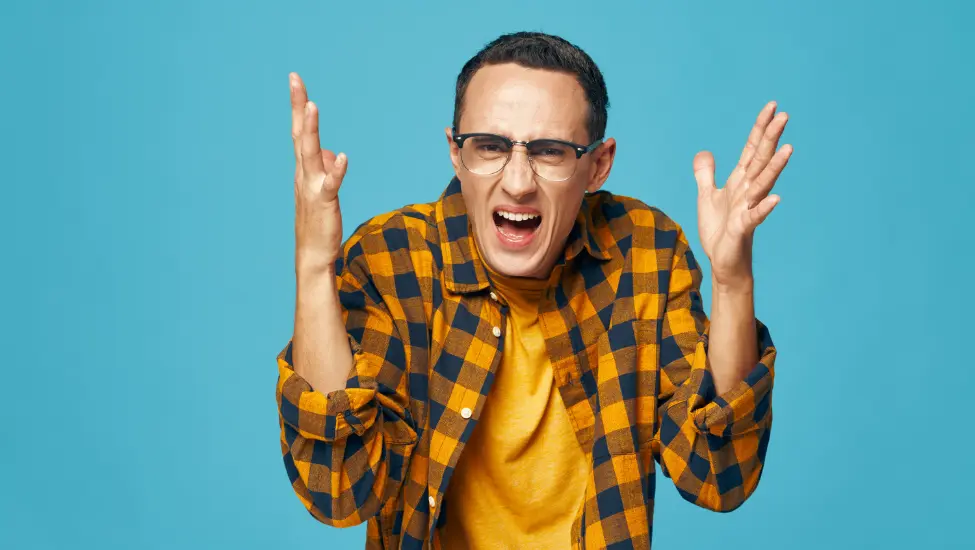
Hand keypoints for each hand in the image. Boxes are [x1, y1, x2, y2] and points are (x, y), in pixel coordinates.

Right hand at [290, 72, 348, 273]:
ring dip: (311, 131)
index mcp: (304, 169)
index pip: (300, 131)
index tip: (296, 79)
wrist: (312, 255)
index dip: (298, 105)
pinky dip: (336, 170)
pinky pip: (330, 184)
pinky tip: (343, 157)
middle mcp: (304, 173)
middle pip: (300, 134)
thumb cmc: (317, 222)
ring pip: (310, 154)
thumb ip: (325, 168)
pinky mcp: (325, 203)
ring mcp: (312, 187)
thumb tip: (331, 153)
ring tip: (312, 106)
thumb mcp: (321, 190)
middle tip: (295, 79)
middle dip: (298, 105)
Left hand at [693, 102, 792, 289]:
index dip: (760, 128)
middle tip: (784, 115)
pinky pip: (756, 216)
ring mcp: (748, 208)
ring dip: (775, 167)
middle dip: (771, 138)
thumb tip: (705, 152)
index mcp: (739, 181)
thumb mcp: (707, 197)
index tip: (772, 106)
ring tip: (789, 148)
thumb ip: (706, 174)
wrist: (723, 260)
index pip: (752, 149)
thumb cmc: (720, 230)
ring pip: (763, 184)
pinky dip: (765, 208)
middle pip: (761, 160)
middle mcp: (747, 191)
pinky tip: (776, 199)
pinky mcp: (743, 228)